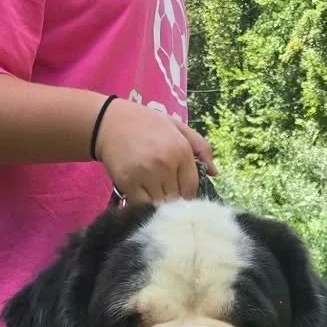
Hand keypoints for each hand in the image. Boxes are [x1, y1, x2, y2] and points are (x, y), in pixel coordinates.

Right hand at [93, 99, 216, 203]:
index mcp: (181, 150)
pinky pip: (142, 205)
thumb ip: (200, 147)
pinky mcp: (128, 183)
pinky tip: (140, 196)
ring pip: (160, 203)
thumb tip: (215, 173)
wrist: (110, 122)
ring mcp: (146, 174)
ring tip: (152, 193)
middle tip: (163, 193)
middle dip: (172, 199)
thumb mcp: (178, 128)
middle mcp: (166, 163)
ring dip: (157, 203)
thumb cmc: (147, 124)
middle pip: (176, 197)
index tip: (178, 192)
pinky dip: (142, 205)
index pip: (191, 187)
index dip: (186, 194)